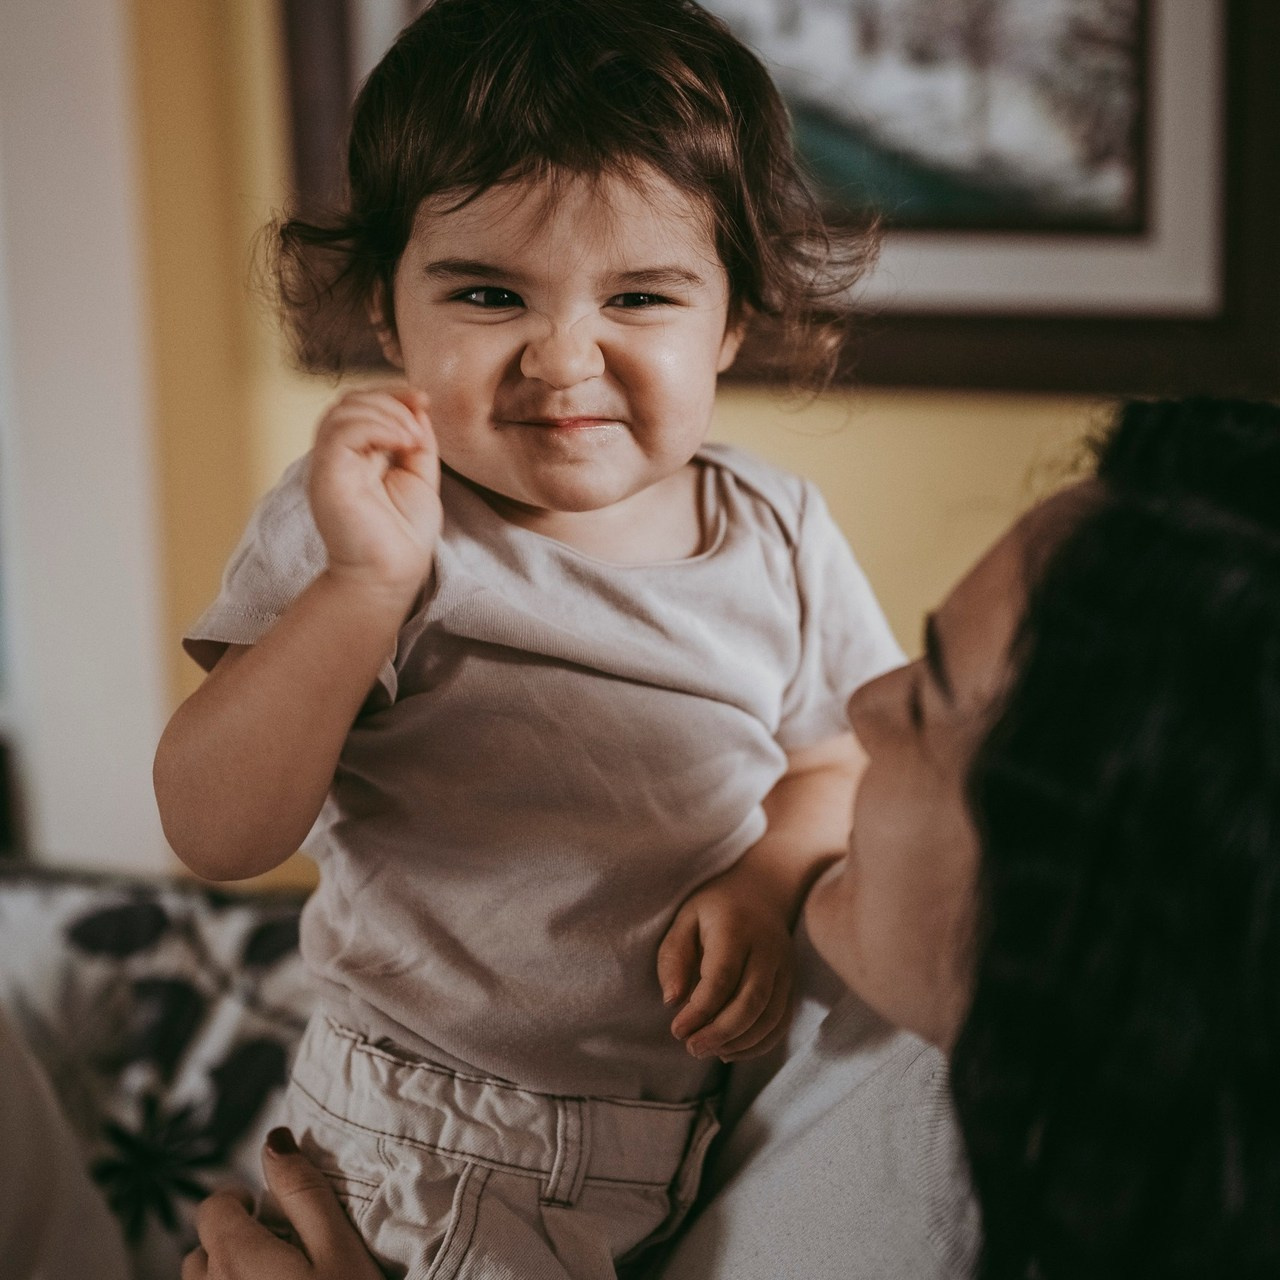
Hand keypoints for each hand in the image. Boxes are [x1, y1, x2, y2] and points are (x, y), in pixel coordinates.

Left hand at [181, 1128, 381, 1279]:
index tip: (266, 1208)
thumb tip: (275, 1139)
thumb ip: (303, 1191)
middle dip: (234, 1243)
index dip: (239, 1200)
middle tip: (279, 1252)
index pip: (212, 1209)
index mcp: (235, 1259)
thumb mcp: (338, 1247)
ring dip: (228, 1276)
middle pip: (202, 1253)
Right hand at [309, 385, 441, 598]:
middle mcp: (338, 457)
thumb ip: (417, 441)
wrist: (390, 575)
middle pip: (350, 402)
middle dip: (389, 399)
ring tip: (412, 438)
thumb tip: (417, 406)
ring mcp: (329, 465)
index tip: (423, 398)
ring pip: (342, 410)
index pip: (362, 406)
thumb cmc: (403, 536)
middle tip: (419, 420)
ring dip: (385, 412)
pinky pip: (341, 432)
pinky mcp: (327, 475)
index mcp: (357, 455)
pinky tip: (402, 442)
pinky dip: (376, 426)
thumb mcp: (420, 477)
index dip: (391, 393)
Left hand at [656, 865, 794, 1061]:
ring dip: (739, 1042)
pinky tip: (731, 1049)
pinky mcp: (791, 983)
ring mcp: (785, 967)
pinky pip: (781, 1021)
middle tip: (692, 1048)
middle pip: (751, 1001)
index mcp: (736, 929)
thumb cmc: (715, 908)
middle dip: (720, 1033)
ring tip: (708, 1050)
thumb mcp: (686, 919)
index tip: (677, 1030)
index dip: (700, 1010)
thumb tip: (672, 1002)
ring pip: (770, 1017)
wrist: (763, 889)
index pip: (722, 977)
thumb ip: (674, 956)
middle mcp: (767, 949)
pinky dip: (758, 1043)